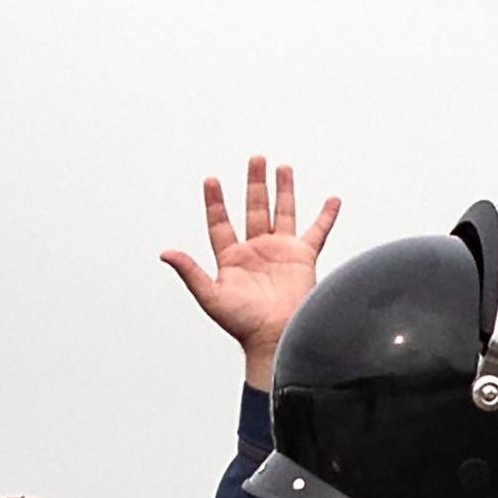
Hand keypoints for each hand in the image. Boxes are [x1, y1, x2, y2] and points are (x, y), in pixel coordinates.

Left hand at [162, 155, 340, 389]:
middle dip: (254, 183)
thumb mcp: (211, 296)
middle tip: (256, 159)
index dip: (215, 201)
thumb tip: (165, 253)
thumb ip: (191, 272)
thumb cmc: (243, 323)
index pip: (221, 222)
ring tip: (282, 166)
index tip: (211, 180)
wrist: (277, 338)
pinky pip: (317, 232)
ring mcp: (281, 252)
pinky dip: (326, 216)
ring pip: (283, 213)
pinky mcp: (303, 258)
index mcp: (232, 257)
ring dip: (283, 190)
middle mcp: (257, 250)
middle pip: (254, 208)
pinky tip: (332, 200)